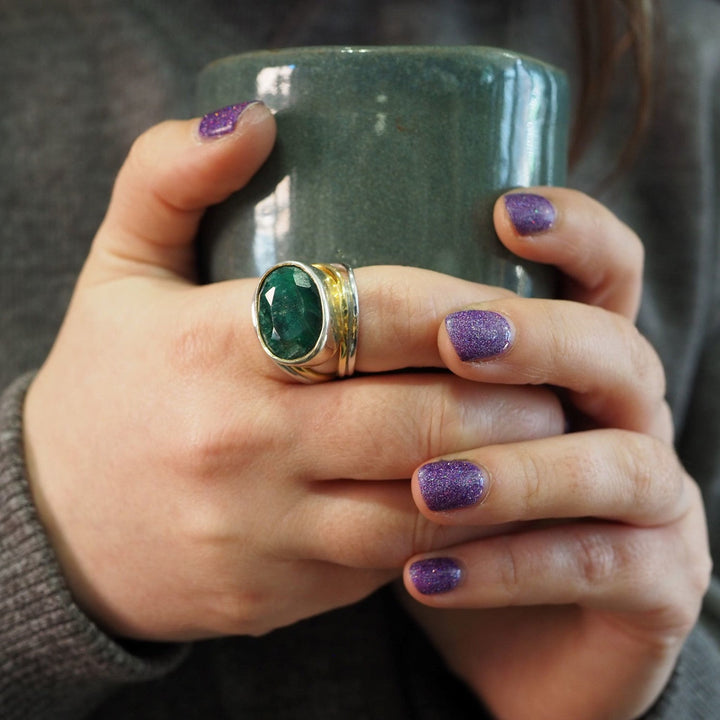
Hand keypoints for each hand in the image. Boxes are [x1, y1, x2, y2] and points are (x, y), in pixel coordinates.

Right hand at [22, 105, 564, 641]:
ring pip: (422, 508)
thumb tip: (253, 121)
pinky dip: (449, 533)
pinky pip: (390, 566)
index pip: (376, 313)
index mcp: (212, 348)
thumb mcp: (120, 272)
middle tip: (554, 381)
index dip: (464, 310)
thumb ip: (168, 178)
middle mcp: (242, 445)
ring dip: (500, 475)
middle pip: (420, 420)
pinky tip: (479, 502)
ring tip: (538, 442)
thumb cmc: (105, 386)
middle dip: (511, 401)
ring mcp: (262, 531)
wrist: (57, 525)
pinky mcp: (278, 592)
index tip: (514, 312)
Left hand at [400, 189, 711, 719]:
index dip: (575, 234)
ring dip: (521, 469)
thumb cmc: (446, 506)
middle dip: (540, 341)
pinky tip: (424, 577)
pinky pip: (594, 565)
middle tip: (457, 340)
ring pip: (617, 464)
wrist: (497, 623)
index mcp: (577, 364)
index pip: (605, 274)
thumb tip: (294, 294)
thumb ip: (390, 363)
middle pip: (614, 352)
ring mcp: (653, 501)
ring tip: (429, 485)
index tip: (506, 212)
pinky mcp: (657, 581)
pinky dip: (512, 566)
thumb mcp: (419, 424)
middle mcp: (626, 418)